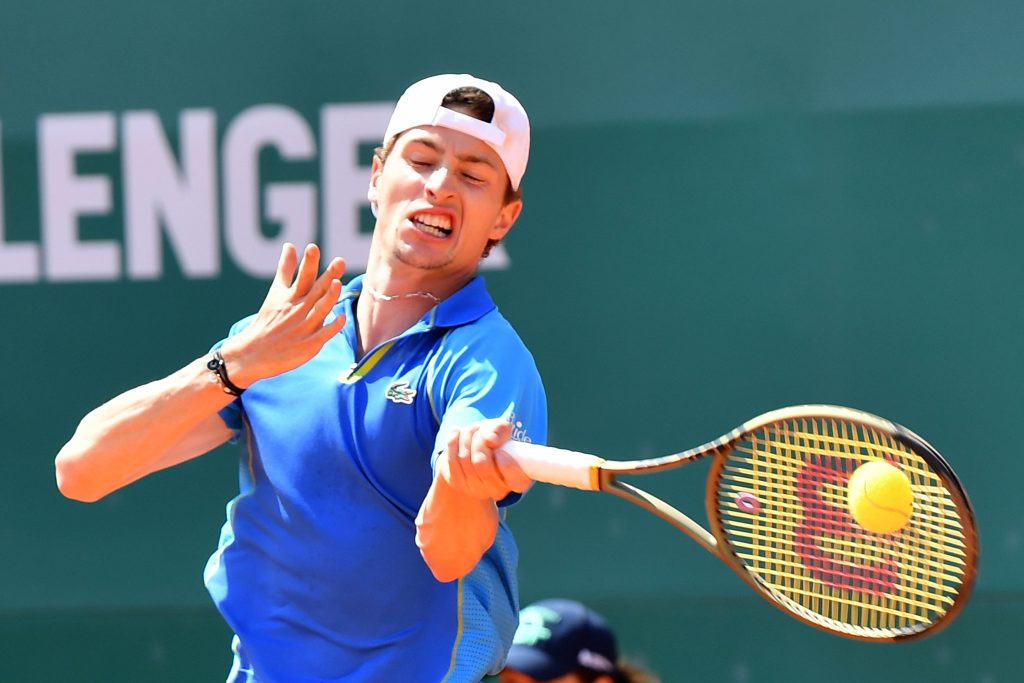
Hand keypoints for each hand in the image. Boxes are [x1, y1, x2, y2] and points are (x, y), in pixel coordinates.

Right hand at [220, 243, 345, 386]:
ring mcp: (304, 327)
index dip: (309, 262)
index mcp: (291, 296)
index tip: (313, 247)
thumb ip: (285, 269)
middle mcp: (299, 309)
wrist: (254, 353)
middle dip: (328, 276)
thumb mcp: (275, 292)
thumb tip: (290, 244)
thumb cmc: (268, 320)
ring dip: (329, 297)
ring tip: (337, 283)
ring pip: (321, 310)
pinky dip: (332, 326)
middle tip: (340, 261)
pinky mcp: (309, 345)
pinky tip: (341, 317)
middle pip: (317, 290)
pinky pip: (323, 334)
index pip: (302, 276)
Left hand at [438, 419, 530, 501]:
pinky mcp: (458, 484)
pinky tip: (456, 433)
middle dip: (479, 440)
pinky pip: (451, 460)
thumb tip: (490, 440)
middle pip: (482, 464)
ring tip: (471, 429)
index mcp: (518, 481)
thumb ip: (500, 430)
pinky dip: (453, 441)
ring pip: (465, 459)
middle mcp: (498, 491)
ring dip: (466, 437)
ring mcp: (476, 490)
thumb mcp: (502, 430)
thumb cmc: (494, 439)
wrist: (474, 450)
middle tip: (481, 432)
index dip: (506, 462)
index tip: (499, 447)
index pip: (515, 477)